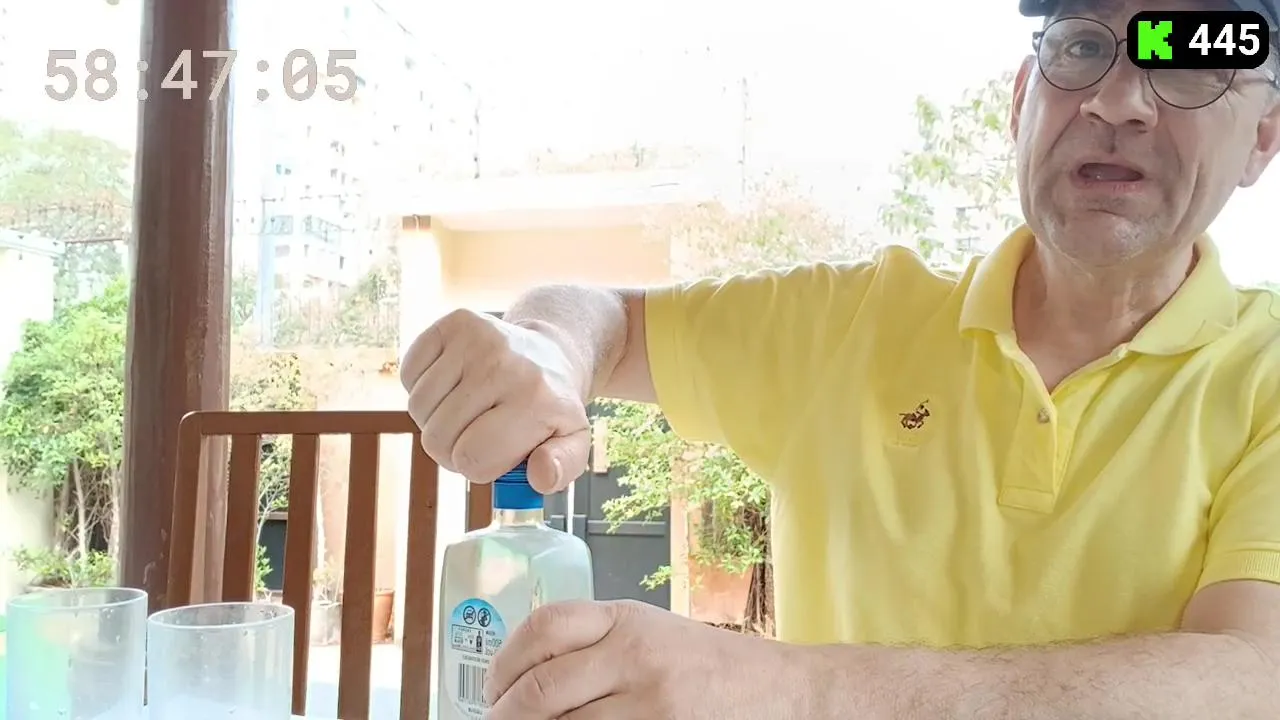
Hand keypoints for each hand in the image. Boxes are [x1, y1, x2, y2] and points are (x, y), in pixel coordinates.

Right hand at [399, 309, 589, 490]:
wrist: (551, 352)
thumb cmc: (553, 407)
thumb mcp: (572, 444)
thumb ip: (561, 469)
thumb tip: (540, 477)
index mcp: (536, 401)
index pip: (471, 458)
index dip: (476, 468)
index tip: (494, 455)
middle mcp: (504, 365)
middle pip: (437, 438)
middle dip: (452, 449)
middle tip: (477, 434)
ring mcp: (477, 339)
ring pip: (418, 408)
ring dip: (435, 420)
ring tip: (467, 410)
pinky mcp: (454, 322)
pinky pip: (409, 374)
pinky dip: (422, 387)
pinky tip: (454, 384)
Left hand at [484, 599, 797, 719]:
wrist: (784, 694)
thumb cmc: (712, 668)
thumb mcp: (652, 635)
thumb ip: (595, 644)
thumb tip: (521, 681)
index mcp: (627, 621)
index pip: (544, 628)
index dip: (503, 664)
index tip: (491, 691)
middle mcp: (637, 658)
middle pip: (540, 691)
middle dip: (505, 717)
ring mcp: (651, 706)